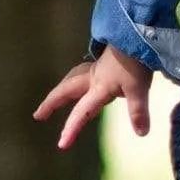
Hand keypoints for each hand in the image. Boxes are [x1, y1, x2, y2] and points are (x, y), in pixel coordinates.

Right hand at [34, 44, 153, 148]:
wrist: (139, 35)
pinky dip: (73, 79)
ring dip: (60, 90)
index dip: (71, 129)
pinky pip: (80, 74)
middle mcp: (93, 79)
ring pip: (70, 80)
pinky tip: (79, 81)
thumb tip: (141, 133)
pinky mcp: (102, 64)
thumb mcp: (139, 88)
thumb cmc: (137, 62)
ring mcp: (96, 70)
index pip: (82, 111)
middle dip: (51, 104)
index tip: (61, 145)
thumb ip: (138, 111)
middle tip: (38, 115)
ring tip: (53, 99)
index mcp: (99, 87)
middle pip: (65, 91)